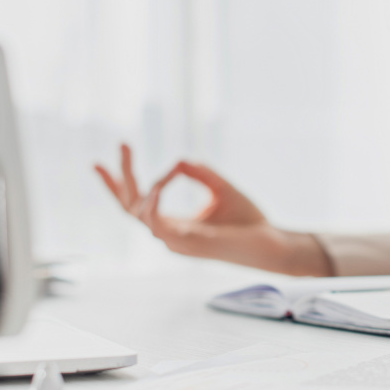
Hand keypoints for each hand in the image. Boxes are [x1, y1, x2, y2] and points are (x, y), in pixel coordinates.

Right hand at [95, 145, 332, 275]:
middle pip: (130, 207)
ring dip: (135, 184)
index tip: (120, 149)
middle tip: (122, 145)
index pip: (138, 203)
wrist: (271, 243)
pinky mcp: (186, 244)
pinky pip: (157, 224)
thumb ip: (200, 173)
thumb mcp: (221, 188)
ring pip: (138, 213)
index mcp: (175, 223)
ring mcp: (175, 241)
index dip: (121, 181)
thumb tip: (179, 160)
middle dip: (118, 178)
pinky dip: (152, 204)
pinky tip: (156, 185)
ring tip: (132, 156)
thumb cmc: (249, 222)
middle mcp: (170, 234)